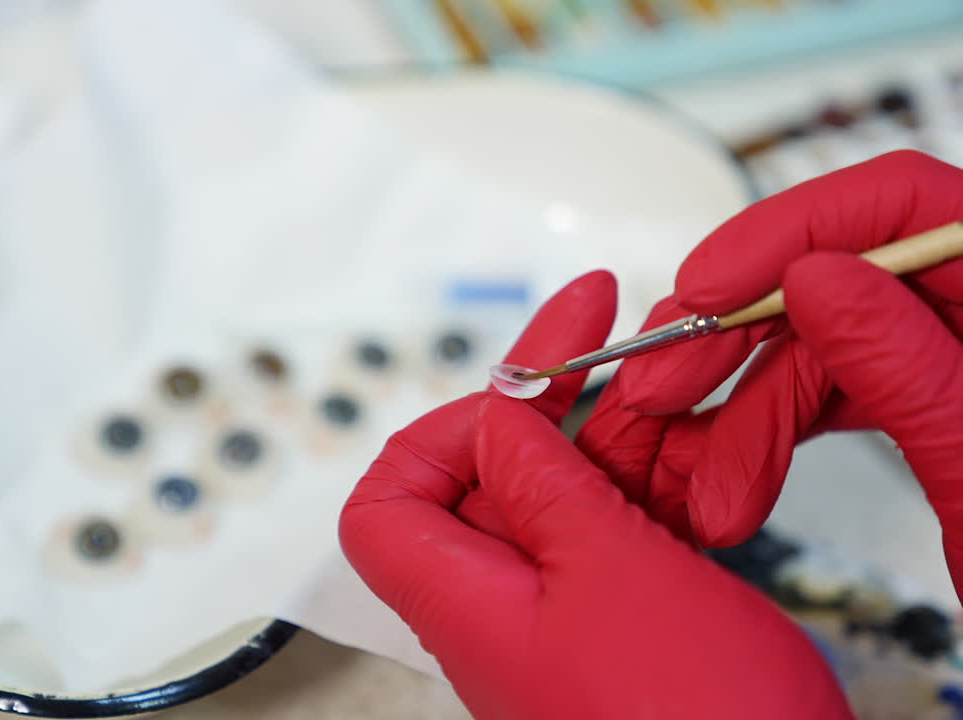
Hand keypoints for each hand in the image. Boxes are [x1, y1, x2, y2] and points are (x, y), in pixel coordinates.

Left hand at [339, 272, 850, 718]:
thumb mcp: (610, 571)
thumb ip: (543, 483)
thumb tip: (496, 422)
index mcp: (464, 599)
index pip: (389, 501)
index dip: (437, 433)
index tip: (513, 384)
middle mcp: (504, 605)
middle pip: (492, 476)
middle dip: (552, 402)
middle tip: (604, 328)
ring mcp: (568, 612)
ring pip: (570, 493)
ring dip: (623, 434)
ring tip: (679, 380)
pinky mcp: (628, 620)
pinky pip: (624, 529)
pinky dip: (660, 484)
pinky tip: (708, 451)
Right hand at [576, 150, 962, 596]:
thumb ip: (911, 370)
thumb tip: (817, 276)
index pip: (908, 203)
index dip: (791, 228)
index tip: (709, 289)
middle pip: (839, 276)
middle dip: (736, 343)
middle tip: (663, 389)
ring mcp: (953, 355)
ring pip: (818, 345)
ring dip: (741, 417)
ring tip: (709, 490)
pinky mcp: (925, 397)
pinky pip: (830, 391)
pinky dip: (770, 435)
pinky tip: (735, 476)